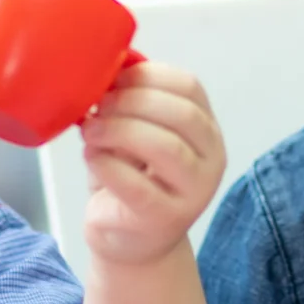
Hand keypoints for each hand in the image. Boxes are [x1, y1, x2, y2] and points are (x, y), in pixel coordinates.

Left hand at [80, 62, 224, 266]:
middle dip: (131, 102)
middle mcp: (212, 159)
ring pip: (165, 147)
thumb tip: (109, 61)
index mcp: (206, 129)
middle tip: (96, 106)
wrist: (131, 242)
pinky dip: (107, 164)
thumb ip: (131, 102)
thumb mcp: (136, 133)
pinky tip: (92, 157)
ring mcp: (194, 191)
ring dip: (119, 131)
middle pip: (181, 114)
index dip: (148, 75)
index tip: (112, 78)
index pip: (190, 87)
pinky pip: (136, 185)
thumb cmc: (131, 179)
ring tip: (90, 131)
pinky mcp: (166, 218)